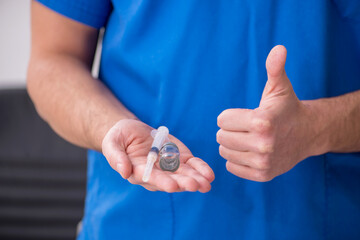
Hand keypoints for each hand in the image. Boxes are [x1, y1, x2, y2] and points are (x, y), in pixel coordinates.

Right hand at [102, 119, 214, 191]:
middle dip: (183, 183)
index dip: (161, 182)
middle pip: (171, 180)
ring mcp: (169, 166)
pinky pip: (192, 164)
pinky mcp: (179, 158)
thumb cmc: (118, 139)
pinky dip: (201, 168)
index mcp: (139, 172)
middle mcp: (156, 174)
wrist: (130, 132)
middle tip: (195, 185)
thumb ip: (116, 157)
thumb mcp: (112, 144)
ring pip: (184, 174)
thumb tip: (123, 171)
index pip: (151, 179)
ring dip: (196, 179)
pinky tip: (209, 174)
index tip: (172, 185)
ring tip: (207, 183)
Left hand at [217, 45, 318, 181]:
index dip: (230, 116)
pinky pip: (231, 167)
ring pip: (224, 152)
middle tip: (245, 127)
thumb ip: (274, 68)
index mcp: (261, 121)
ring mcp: (262, 162)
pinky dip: (236, 160)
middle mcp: (262, 144)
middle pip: (221, 137)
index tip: (245, 115)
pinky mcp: (262, 175)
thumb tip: (279, 48)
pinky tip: (249, 152)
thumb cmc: (286, 108)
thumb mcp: (279, 87)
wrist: (307, 134)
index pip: (222, 120)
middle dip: (230, 130)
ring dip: (232, 145)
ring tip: (248, 139)